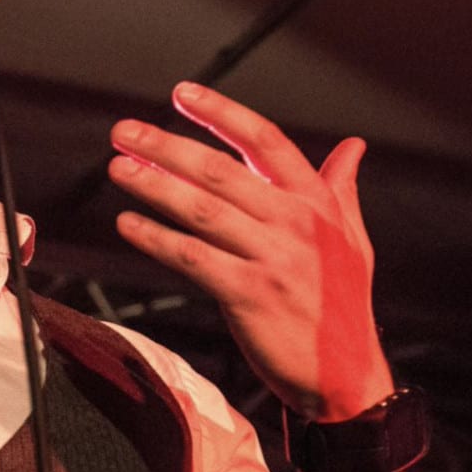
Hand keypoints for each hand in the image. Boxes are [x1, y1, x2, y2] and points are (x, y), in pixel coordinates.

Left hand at [108, 82, 392, 420]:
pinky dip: (157, 238)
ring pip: (202, 210)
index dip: (222, 114)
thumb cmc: (343, 306)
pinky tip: (127, 223)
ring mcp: (274, 259)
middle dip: (167, 146)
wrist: (349, 379)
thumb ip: (342, 190)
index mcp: (318, 204)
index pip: (265, 142)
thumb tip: (354, 146)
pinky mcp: (251, 295)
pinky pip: (194, 258)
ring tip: (117, 167)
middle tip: (123, 130)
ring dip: (154, 185)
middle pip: (221, 171)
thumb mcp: (352, 241)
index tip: (182, 92)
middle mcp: (297, 223)